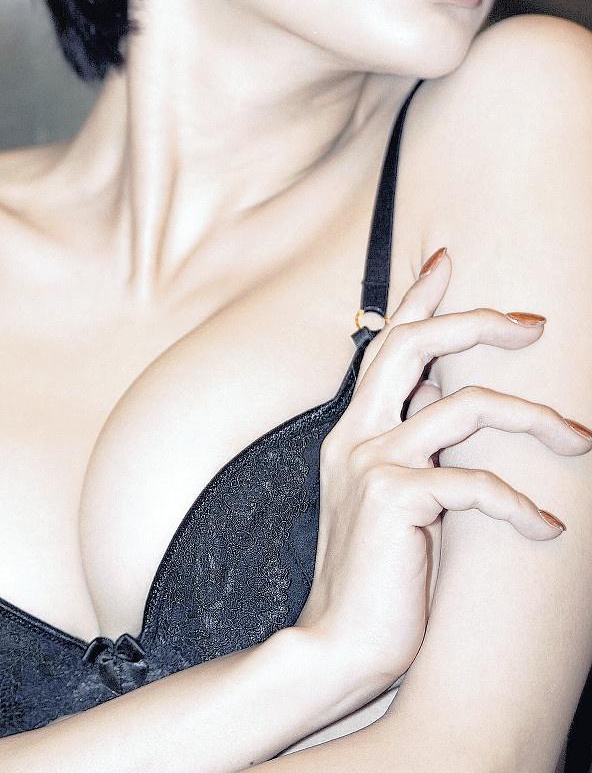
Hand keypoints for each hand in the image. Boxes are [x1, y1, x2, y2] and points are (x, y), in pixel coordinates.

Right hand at [293, 249, 591, 700]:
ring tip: (580, 439)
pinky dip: (520, 502)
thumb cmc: (378, 580)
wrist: (338, 648)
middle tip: (534, 321)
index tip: (447, 259)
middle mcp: (355, 435)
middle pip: (413, 345)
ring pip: (464, 406)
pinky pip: (475, 483)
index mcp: (353, 431)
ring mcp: (370, 464)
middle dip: (475, 320)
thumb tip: (448, 403)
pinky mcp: (395, 502)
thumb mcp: (391, 500)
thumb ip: (412, 448)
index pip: (385, 344)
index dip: (417, 297)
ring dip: (534, 417)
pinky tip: (548, 528)